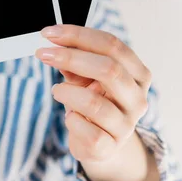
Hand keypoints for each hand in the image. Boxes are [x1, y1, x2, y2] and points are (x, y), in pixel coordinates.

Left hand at [36, 25, 151, 180]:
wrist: (101, 146)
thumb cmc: (93, 104)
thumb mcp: (86, 79)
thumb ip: (76, 63)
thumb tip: (55, 45)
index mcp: (138, 75)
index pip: (113, 46)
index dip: (79, 36)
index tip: (49, 33)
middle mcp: (138, 99)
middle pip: (109, 69)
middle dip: (71, 58)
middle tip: (43, 54)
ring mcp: (126, 125)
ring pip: (94, 102)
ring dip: (66, 92)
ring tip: (57, 91)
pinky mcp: (109, 147)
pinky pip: (86, 130)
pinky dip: (71, 119)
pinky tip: (70, 116)